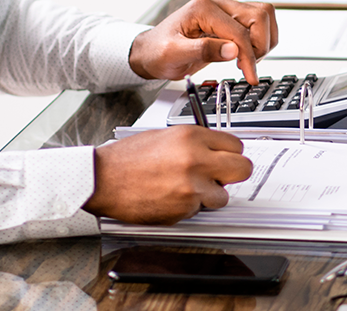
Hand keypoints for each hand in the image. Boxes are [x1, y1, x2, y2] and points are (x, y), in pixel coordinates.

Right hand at [83, 126, 252, 224]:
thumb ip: (194, 143)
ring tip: (185, 188)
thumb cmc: (127, 158)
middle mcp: (196, 160)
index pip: (236, 145)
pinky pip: (199, 211)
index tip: (224, 158)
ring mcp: (191, 187)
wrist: (103, 179)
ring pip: (223, 196)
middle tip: (220, 177)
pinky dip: (188, 207)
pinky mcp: (183, 209)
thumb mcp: (164, 136)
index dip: (230, 153)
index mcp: (191, 136)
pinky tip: (169, 197)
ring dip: (209, 195)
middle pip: (243, 169)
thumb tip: (216, 151)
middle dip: (233, 174)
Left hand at [129, 0, 277, 84]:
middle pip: (259, 15)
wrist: (151, 52)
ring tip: (247, 61)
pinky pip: (257, 23)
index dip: (248, 55)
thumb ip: (204, 50)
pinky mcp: (230, 19)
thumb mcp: (174, 54)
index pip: (239, 30)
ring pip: (263, 15)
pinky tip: (245, 56)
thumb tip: (233, 50)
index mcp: (203, 8)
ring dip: (263, 40)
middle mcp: (217, 4)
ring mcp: (225, 10)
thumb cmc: (158, 52)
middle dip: (260, 45)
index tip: (250, 76)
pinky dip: (260, 40)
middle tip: (248, 66)